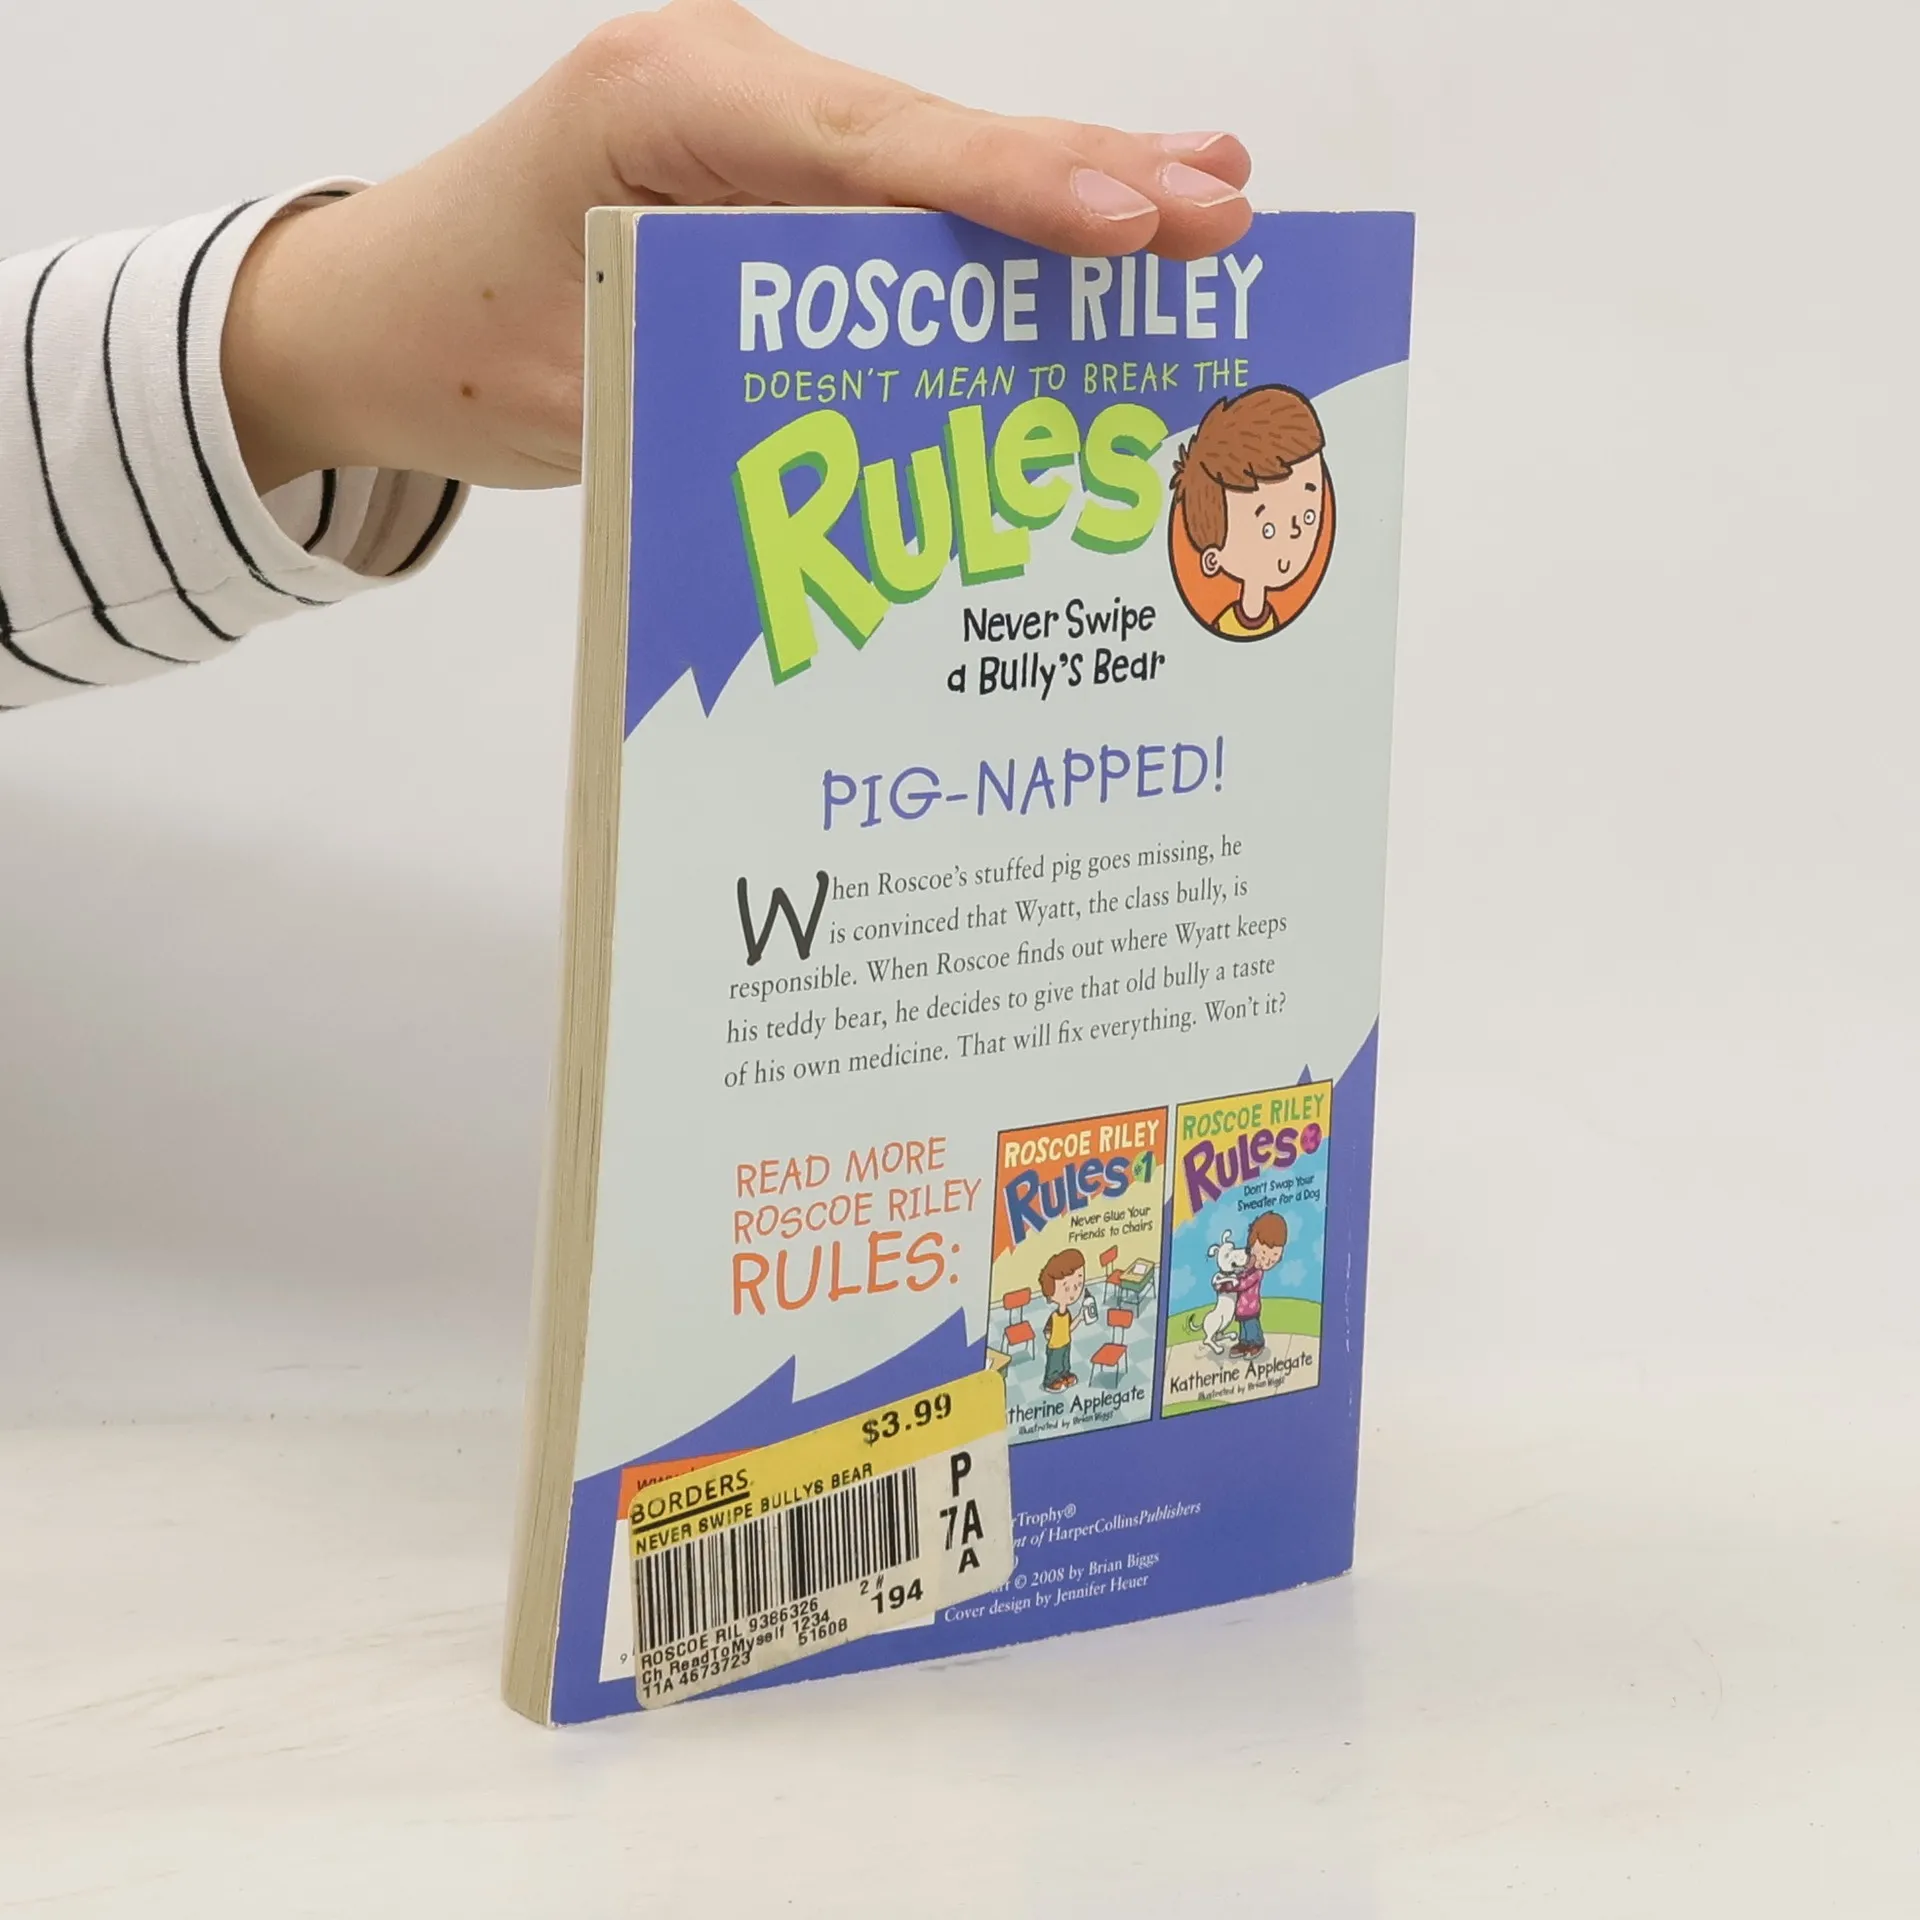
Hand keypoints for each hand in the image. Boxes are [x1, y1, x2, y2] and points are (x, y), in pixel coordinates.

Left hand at [222, 0, 1252, 493]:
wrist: (366, 313)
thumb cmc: (449, 337)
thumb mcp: (586, 384)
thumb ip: (734, 379)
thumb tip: (905, 427)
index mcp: (664, 101)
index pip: (871, 146)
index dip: (1013, 188)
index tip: (1128, 224)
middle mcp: (724, 88)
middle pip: (934, 135)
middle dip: (1085, 178)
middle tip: (1224, 210)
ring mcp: (753, 126)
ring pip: (935, 160)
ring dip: (1069, 190)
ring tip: (1205, 203)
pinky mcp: (767, 178)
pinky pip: (902, 197)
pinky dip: (999, 219)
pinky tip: (1099, 226)